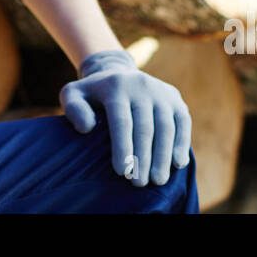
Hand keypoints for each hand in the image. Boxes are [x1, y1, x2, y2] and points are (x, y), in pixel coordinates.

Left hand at [60, 49, 191, 186]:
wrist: (118, 73)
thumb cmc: (93, 94)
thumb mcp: (74, 94)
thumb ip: (74, 109)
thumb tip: (86, 128)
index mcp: (116, 86)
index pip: (121, 120)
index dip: (122, 147)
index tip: (122, 172)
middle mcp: (141, 86)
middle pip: (145, 127)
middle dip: (143, 158)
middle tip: (139, 184)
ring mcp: (161, 92)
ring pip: (166, 127)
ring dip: (163, 156)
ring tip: (158, 181)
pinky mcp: (175, 99)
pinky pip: (182, 122)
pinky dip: (181, 143)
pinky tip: (177, 164)